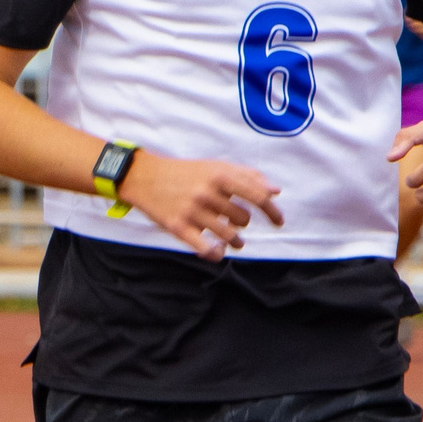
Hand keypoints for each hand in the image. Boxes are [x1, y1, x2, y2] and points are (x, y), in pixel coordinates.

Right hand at [117, 152, 283, 260]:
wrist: (144, 177)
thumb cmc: (185, 173)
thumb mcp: (215, 167)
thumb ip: (246, 176)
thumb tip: (276, 191)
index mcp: (219, 175)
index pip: (257, 196)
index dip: (272, 211)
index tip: (278, 222)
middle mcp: (207, 192)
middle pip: (243, 219)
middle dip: (242, 223)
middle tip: (233, 221)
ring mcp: (192, 211)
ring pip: (229, 236)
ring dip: (236, 242)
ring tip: (234, 241)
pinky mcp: (179, 228)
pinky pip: (207, 250)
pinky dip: (217, 255)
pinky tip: (218, 251)